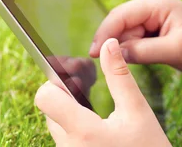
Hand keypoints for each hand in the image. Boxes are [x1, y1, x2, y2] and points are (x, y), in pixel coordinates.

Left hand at [35, 38, 170, 145]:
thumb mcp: (137, 110)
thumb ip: (119, 76)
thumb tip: (108, 45)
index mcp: (82, 131)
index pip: (44, 97)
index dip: (56, 81)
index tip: (77, 76)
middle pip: (49, 108)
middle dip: (66, 92)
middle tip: (89, 83)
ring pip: (56, 124)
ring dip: (70, 110)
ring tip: (95, 104)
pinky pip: (66, 139)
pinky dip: (76, 126)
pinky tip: (97, 123)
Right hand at [88, 0, 181, 76]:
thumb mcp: (174, 51)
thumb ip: (143, 51)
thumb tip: (113, 52)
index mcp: (156, 2)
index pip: (120, 16)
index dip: (104, 34)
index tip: (92, 54)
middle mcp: (150, 3)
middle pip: (119, 23)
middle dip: (115, 43)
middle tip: (113, 65)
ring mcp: (150, 13)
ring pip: (124, 32)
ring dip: (126, 48)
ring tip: (147, 59)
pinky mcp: (151, 25)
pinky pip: (132, 37)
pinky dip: (133, 49)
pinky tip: (142, 58)